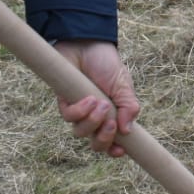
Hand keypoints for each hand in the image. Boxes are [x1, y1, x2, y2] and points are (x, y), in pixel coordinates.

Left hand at [53, 40, 139, 156]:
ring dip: (93, 122)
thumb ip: (129, 107)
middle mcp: (95, 117)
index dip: (115, 150)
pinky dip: (80, 111)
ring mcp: (79, 112)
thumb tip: (127, 131)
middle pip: (96, 144)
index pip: (113, 140)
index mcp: (113, 115)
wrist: (88, 44)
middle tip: (111, 124)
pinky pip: (69, 117)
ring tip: (101, 104)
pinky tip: (89, 98)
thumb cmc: (107, 64)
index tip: (122, 150)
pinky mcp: (64, 103)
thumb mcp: (124, 86)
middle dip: (104, 139)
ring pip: (81, 133)